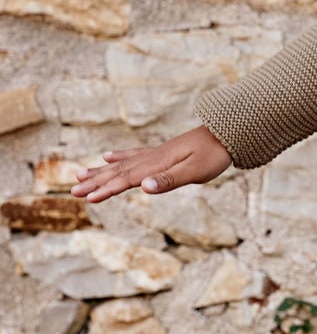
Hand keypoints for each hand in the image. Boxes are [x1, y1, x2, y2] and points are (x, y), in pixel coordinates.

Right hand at [70, 124, 232, 203]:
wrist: (227, 134)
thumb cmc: (213, 156)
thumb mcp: (194, 172)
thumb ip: (168, 180)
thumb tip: (142, 187)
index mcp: (156, 165)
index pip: (125, 180)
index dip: (106, 190)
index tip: (88, 199)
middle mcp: (150, 158)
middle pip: (117, 172)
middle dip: (95, 183)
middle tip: (73, 191)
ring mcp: (154, 154)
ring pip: (121, 165)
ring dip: (100, 171)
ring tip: (80, 174)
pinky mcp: (161, 152)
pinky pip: (133, 155)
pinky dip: (118, 157)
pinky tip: (108, 156)